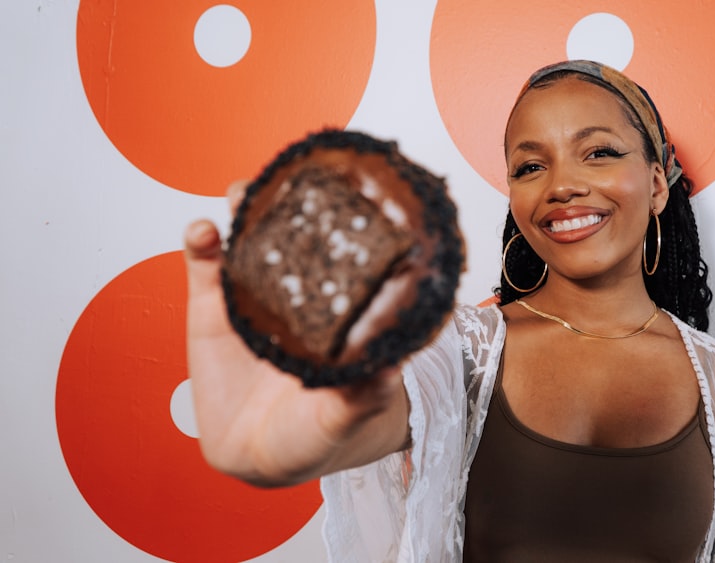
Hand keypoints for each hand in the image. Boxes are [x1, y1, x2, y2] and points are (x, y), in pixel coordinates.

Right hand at [184, 182, 408, 486]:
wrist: (264, 455)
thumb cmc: (317, 430)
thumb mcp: (344, 413)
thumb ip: (363, 393)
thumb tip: (390, 368)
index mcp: (338, 308)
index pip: (346, 254)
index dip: (346, 224)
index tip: (348, 198)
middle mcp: (301, 292)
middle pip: (298, 233)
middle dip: (295, 202)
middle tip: (293, 185)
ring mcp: (256, 295)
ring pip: (251, 238)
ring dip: (246, 211)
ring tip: (244, 196)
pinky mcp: (212, 307)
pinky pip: (205, 265)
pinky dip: (201, 241)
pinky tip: (204, 232)